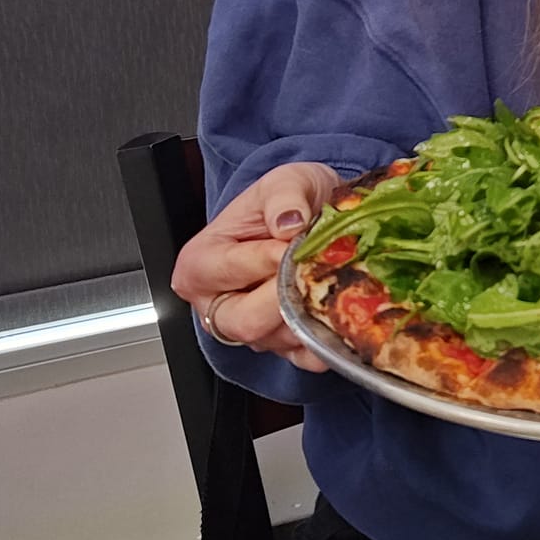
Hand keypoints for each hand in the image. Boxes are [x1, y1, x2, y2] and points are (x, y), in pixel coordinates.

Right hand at [170, 161, 339, 368]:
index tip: (293, 246)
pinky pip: (304, 358)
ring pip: (278, 341)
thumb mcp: (283, 180)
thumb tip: (289, 222)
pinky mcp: (283, 348)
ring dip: (309, 316)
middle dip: (284, 298)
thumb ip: (283, 195)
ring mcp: (251, 332)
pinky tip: (340, 314)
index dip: (265, 260)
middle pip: (245, 321)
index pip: (227, 272)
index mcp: (200, 264)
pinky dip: (326, 341)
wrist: (313, 217)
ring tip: (332, 284)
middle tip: (312, 273)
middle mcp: (217, 306)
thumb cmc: (286, 202)